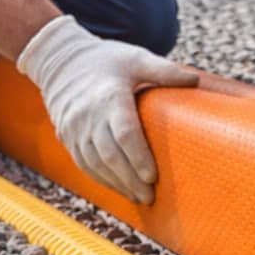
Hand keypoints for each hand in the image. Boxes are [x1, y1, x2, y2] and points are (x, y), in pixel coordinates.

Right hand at [16, 15, 198, 203]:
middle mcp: (88, 115)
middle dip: (130, 179)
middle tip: (150, 196)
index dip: (138, 158)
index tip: (152, 177)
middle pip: (110, 155)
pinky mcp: (65, 135)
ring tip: (138, 197)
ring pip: (95, 163)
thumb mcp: (136, 57)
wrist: (59, 59)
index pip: (124, 133)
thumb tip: (195, 81)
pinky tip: (117, 187)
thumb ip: (164, 70)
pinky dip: (100, 178)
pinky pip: (83, 162)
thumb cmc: (106, 59)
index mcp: (109, 97)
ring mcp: (74, 127)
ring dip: (116, 183)